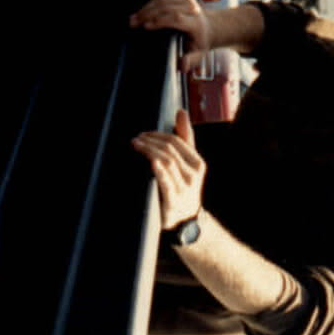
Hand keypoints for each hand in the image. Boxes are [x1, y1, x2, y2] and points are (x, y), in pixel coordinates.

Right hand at [129, 0, 212, 71]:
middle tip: (133, 23)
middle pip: (167, 7)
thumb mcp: (200, 55)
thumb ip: (191, 60)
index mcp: (195, 23)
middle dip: (147, 14)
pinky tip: (142, 10)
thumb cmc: (201, 42)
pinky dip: (151, 2)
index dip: (160, 21)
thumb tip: (183, 66)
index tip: (146, 26)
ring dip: (146, 8)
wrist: (210, 26)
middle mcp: (192, 8)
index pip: (176, 18)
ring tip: (134, 17)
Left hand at [132, 109, 205, 231]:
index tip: (143, 134)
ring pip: (167, 162)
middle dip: (151, 142)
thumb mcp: (189, 164)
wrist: (186, 223)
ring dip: (150, 151)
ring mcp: (185, 187)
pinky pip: (167, 183)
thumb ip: (185, 138)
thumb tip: (181, 111)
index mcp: (197, 163)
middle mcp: (193, 174)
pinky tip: (152, 162)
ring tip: (136, 145)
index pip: (177, 141)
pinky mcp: (174, 200)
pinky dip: (160, 171)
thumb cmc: (184, 189)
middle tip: (135, 139)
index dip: (158, 135)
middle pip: (170, 150)